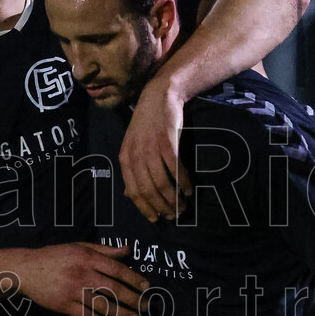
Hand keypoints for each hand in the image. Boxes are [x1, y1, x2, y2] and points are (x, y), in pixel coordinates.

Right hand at [18, 243, 149, 315]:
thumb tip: (128, 250)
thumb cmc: (55, 256)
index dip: (134, 279)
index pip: (117, 270)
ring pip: (102, 305)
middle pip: (113, 289)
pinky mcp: (64, 306)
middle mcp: (82, 274)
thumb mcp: (79, 246)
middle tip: (147, 307)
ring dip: (121, 314)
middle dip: (133, 299)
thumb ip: (104, 250)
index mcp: (88, 258)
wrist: (27, 269)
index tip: (146, 287)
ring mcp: (73, 291)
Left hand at [120, 77, 192, 222]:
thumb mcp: (133, 146)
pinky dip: (183, 182)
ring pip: (162, 182)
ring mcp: (150, 148)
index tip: (156, 219)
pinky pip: (175, 168)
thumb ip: (132, 170)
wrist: (158, 96)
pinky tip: (189, 190)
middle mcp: (136, 155)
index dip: (145, 208)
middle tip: (174, 215)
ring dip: (174, 198)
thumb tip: (130, 195)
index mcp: (125, 158)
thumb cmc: (146, 124)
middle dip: (162, 206)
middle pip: (149, 190)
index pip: (133, 191)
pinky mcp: (167, 142)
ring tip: (183, 206)